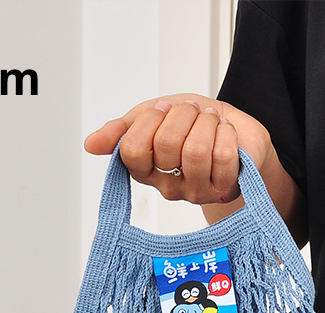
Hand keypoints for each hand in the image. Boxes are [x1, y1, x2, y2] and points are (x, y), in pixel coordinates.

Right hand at [84, 93, 273, 206]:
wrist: (234, 129)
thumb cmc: (192, 125)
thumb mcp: (152, 117)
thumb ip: (122, 130)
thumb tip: (90, 144)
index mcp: (146, 170)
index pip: (132, 150)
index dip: (149, 121)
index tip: (163, 110)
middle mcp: (168, 186)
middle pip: (166, 145)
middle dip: (182, 115)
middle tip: (192, 114)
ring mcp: (196, 191)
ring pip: (195, 150)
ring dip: (206, 122)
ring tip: (210, 121)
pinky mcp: (224, 189)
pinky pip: (222, 156)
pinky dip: (226, 133)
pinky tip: (225, 132)